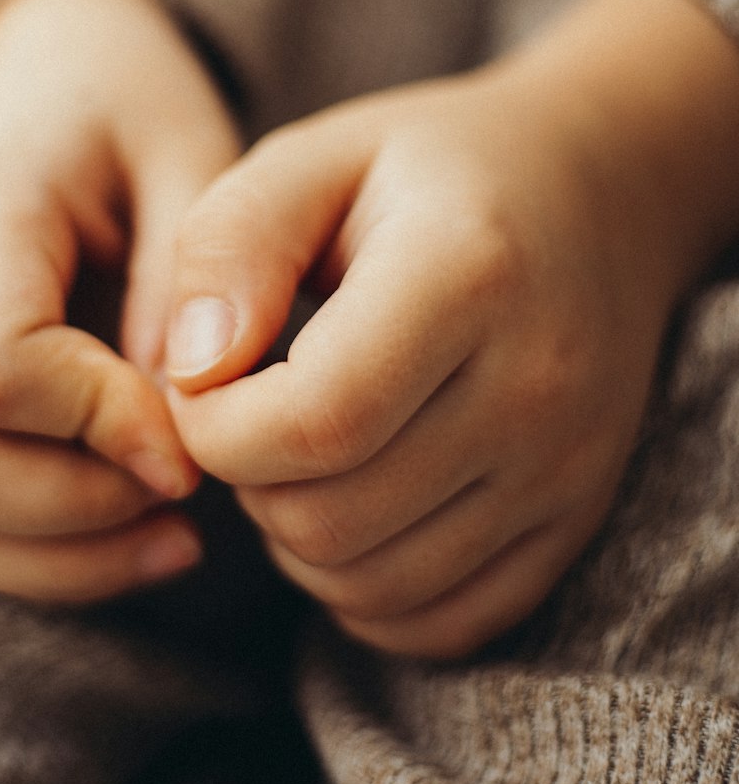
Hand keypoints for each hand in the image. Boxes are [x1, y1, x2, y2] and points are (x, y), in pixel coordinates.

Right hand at [0, 0, 240, 601]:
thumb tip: (180, 426)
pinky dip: (35, 557)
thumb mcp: (193, 154)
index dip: (101, 426)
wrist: (52, 78)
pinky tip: (136, 535)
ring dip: (59, 553)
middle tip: (188, 490)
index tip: (197, 443)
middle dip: (77, 509)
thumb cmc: (131, 111)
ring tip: (178, 535)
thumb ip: (193, 279)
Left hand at [164, 0, 738, 657]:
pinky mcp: (575, 521)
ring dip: (295, 537)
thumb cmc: (426, 171)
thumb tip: (185, 374)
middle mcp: (535, 389)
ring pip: (370, 586)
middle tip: (248, 409)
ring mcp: (565, 469)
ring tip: (299, 449)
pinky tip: (352, 505)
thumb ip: (230, 246)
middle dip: (247, 479)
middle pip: (327, 519)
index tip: (200, 379)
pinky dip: (363, 590)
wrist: (598, 196)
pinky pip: (435, 625)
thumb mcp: (313, 158)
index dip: (212, 426)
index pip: (310, 424)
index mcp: (468, 276)